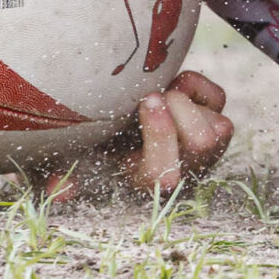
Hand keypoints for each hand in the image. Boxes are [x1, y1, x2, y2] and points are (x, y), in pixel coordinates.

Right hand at [42, 71, 232, 200]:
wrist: (124, 117)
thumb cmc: (99, 142)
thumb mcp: (75, 154)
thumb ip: (61, 172)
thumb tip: (59, 191)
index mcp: (149, 180)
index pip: (167, 172)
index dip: (161, 134)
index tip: (147, 100)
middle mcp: (183, 168)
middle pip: (203, 143)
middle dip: (179, 110)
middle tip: (153, 93)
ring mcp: (206, 147)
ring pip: (217, 127)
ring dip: (187, 102)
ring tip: (163, 94)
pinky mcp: (218, 121)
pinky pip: (218, 99)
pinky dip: (197, 86)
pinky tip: (176, 88)